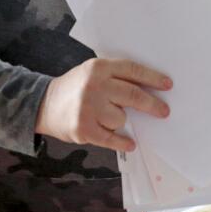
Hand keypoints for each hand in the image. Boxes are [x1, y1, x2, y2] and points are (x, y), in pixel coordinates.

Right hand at [36, 58, 171, 151]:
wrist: (43, 104)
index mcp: (99, 68)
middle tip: (164, 111)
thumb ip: (115, 77)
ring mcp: (88, 108)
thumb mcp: (91, 72)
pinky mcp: (84, 129)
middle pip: (133, 95)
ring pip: (121, 118)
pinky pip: (112, 138)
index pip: (132, 71)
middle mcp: (94, 86)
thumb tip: (148, 90)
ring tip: (106, 117)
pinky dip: (123, 142)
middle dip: (152, 104)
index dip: (153, 78)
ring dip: (120, 120)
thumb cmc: (74, 87)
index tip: (168, 85)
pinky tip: (130, 143)